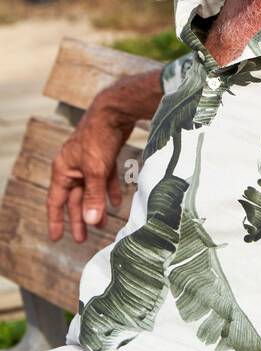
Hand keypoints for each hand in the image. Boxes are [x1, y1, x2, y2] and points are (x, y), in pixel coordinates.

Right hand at [47, 98, 128, 242]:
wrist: (114, 111)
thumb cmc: (98, 138)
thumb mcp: (96, 171)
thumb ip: (94, 197)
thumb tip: (92, 222)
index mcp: (63, 170)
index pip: (55, 200)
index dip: (56, 220)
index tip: (57, 237)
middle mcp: (73, 166)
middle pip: (74, 198)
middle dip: (78, 218)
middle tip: (82, 239)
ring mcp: (88, 161)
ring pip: (91, 190)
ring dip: (96, 207)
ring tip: (102, 226)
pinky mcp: (103, 156)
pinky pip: (104, 179)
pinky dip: (109, 191)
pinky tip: (116, 203)